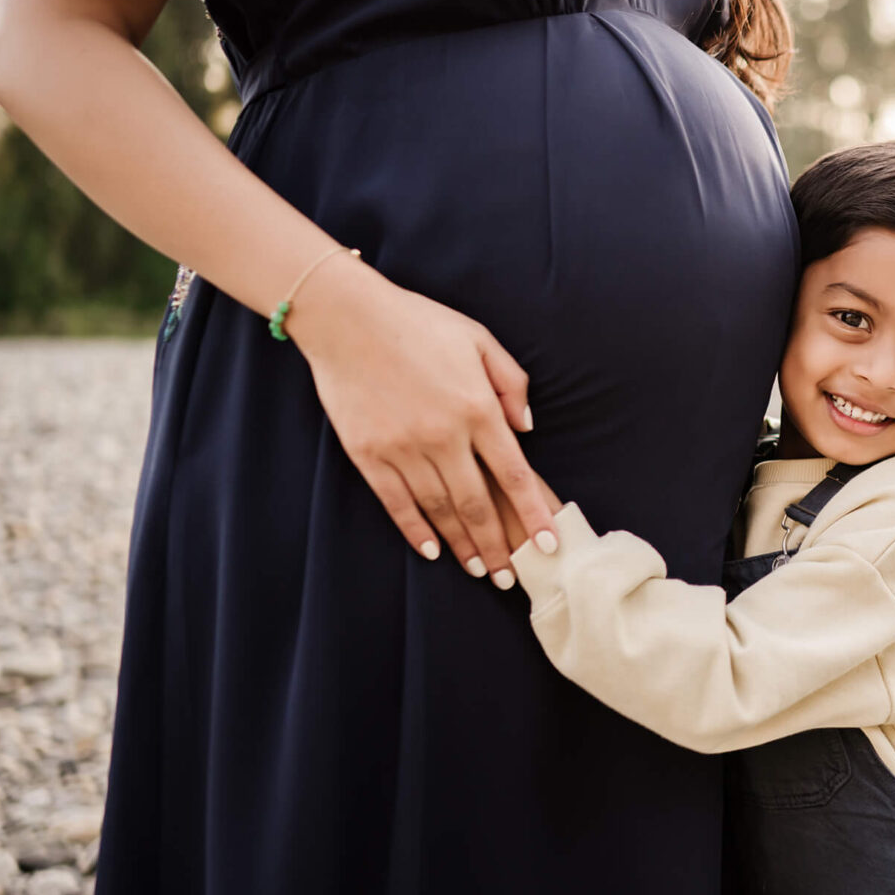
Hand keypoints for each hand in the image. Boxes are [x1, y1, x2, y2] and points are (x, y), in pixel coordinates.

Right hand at [287, 252, 558, 578]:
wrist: (348, 318)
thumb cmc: (420, 324)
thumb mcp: (479, 340)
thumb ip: (511, 384)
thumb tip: (526, 427)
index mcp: (477, 408)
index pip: (514, 475)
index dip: (533, 513)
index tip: (547, 543)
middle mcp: (444, 435)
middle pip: (478, 504)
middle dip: (498, 545)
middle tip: (512, 576)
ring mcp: (403, 447)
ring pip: (439, 510)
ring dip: (462, 545)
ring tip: (479, 570)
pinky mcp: (368, 453)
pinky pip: (396, 502)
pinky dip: (415, 529)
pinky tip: (431, 550)